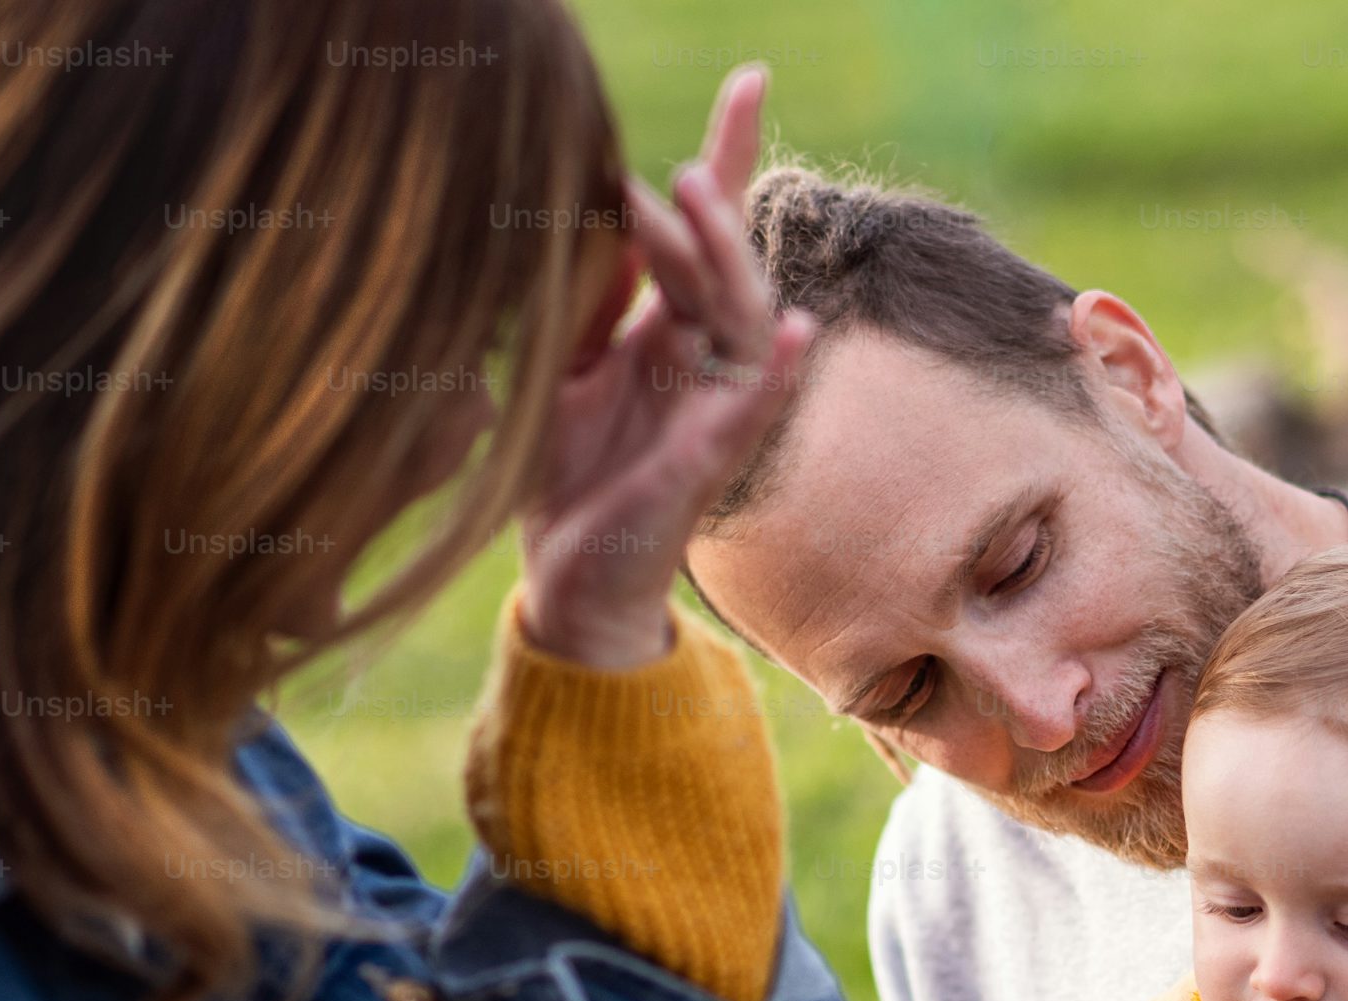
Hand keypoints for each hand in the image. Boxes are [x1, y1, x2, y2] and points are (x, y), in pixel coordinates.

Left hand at [518, 66, 815, 669]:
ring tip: (700, 195)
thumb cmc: (563, 474)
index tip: (752, 78)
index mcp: (669, 331)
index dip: (732, 154)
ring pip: (743, 316)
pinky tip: (792, 328)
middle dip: (715, 204)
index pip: (708, 232)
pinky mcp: (711, 462)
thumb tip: (596, 214)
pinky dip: (778, 368)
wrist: (567, 575)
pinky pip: (757, 406)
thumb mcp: (555, 360)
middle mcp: (705, 363)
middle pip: (726, 262)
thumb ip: (579, 294)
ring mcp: (716, 409)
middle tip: (684, 163)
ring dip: (727, 256)